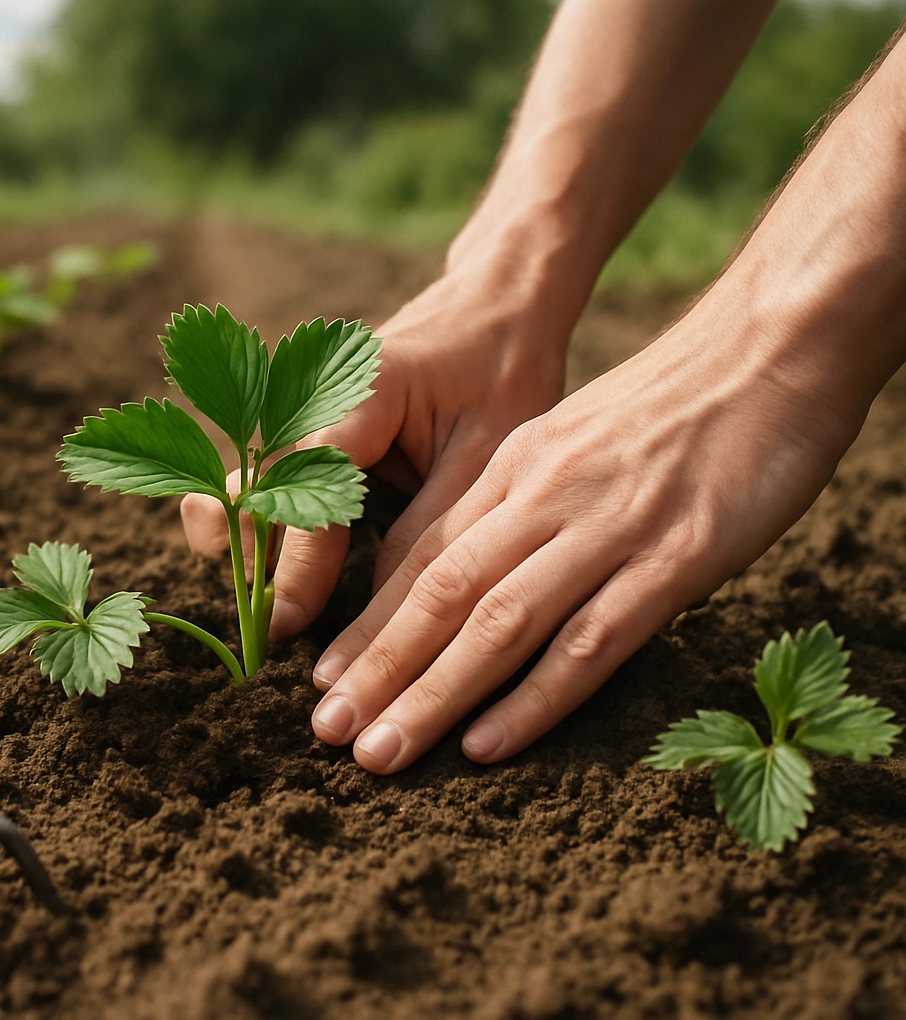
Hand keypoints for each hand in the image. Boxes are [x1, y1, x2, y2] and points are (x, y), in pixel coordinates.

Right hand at [181, 246, 575, 639]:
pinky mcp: (303, 433)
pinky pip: (265, 486)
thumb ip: (432, 531)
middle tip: (264, 630)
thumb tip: (384, 618)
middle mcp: (306, 397)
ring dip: (247, 545)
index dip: (296, 566)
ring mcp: (297, 413)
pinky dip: (266, 531)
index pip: (306, 490)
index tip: (287, 628)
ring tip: (268, 607)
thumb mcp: (489, 452)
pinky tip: (283, 579)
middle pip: (251, 489)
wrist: (497, 305)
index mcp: (354, 392)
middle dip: (250, 559)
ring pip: (245, 488)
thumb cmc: (503, 371)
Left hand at [310, 292, 862, 772]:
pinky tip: (486, 745)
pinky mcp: (675, 558)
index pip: (423, 555)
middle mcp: (546, 497)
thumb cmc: (682, 404)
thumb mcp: (578, 437)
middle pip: (439, 592)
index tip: (326, 678)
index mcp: (518, 467)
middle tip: (324, 731)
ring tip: (379, 752)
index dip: (370, 624)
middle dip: (376, 669)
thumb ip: (532, 500)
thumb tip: (492, 571)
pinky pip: (590, 640)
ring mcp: (608, 528)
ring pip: (497, 623)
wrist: (775, 348)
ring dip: (431, 695)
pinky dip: (533, 699)